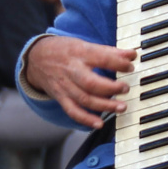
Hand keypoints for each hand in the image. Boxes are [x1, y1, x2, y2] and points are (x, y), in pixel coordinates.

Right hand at [21, 35, 136, 127]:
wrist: (36, 58)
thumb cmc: (64, 50)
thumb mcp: (84, 45)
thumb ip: (108, 52)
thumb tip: (131, 55)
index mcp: (79, 53)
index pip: (101, 58)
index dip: (118, 63)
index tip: (131, 65)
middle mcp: (72, 70)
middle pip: (91, 82)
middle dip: (111, 88)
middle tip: (126, 89)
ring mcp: (65, 86)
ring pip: (85, 99)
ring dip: (104, 105)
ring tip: (121, 107)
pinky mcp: (61, 98)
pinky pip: (73, 111)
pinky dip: (86, 119)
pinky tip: (99, 124)